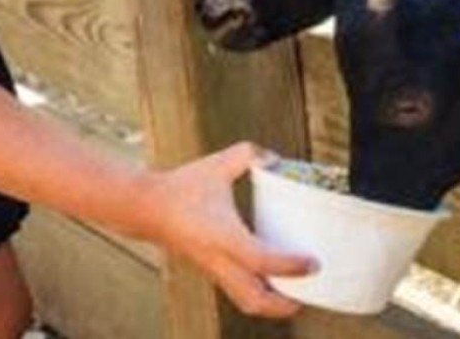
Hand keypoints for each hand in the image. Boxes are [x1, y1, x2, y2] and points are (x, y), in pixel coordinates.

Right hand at [145, 142, 315, 318]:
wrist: (146, 207)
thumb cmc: (181, 188)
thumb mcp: (217, 165)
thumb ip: (247, 154)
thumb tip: (272, 158)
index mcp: (224, 236)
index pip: (261, 260)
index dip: (290, 265)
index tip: (313, 263)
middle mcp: (220, 260)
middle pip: (254, 299)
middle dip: (284, 304)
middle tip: (310, 293)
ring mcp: (214, 269)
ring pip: (245, 301)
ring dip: (272, 305)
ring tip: (295, 295)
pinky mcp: (211, 270)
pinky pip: (238, 292)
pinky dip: (259, 294)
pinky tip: (272, 281)